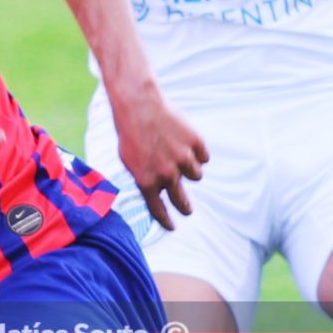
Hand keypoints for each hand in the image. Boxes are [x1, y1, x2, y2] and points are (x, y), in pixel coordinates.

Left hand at [109, 80, 206, 229]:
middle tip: (187, 210)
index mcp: (147, 182)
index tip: (172, 227)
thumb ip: (144, 179)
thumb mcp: (129, 162)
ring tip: (178, 155)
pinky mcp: (196, 144)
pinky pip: (203, 157)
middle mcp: (167, 175)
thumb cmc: (130, 133)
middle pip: (182, 202)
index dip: (167, 221)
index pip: (159, 211)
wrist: (139, 105)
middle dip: (185, 208)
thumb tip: (156, 193)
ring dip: (189, 169)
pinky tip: (185, 142)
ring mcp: (183, 159)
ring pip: (196, 175)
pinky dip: (197, 152)